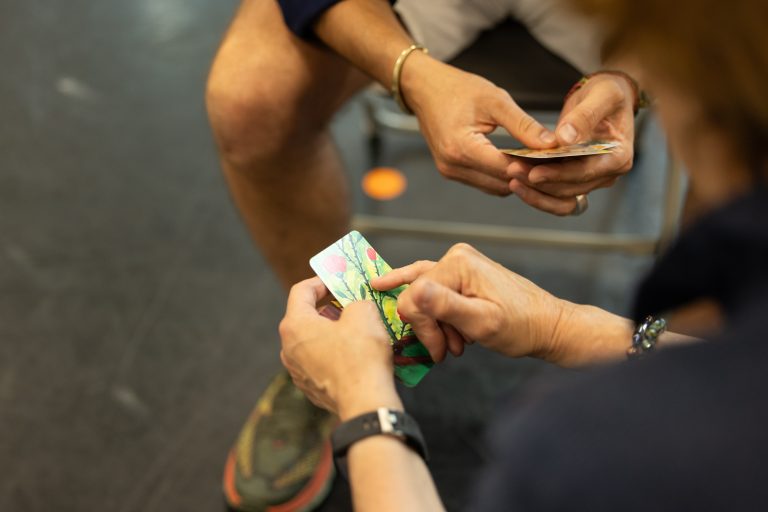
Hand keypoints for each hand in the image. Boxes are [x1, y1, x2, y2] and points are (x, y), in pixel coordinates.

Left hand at [279, 278, 401, 418]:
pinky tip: (353, 355)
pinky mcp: (309, 388)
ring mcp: (296, 371)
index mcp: (294, 325)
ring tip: (355, 330)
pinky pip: (318, 362)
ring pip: (311, 342)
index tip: (337, 280)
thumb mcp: (364, 313)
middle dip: (327, 308)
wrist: (365, 403)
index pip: (300, 291)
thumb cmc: (361, 355)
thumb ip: (355, 301)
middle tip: (349, 305)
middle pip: (304, 317)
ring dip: (330, 332)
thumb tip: (355, 308)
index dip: (320, 281)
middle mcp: (288, 348)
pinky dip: (332, 354)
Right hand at [370, 243, 570, 363]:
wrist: (547, 325)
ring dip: (436, 325)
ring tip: (456, 344)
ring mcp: (460, 264)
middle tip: (447, 349)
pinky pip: (435, 293)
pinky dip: (440, 317)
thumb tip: (414, 292)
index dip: (422, 328)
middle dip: (429, 327)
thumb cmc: (520, 327)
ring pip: (423, 296)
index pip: (413, 297)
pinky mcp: (463, 274)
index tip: (438, 350)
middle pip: (416, 295)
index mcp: (457, 264)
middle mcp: (455, 257)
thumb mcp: (482, 322)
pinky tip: (451, 333)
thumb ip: (445, 307)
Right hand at [400, 53, 556, 195]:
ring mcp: (450, 172)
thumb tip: (551, 144)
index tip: (557, 158)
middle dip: (528, 174)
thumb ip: (523, 125)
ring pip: (495, 187)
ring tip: (537, 160)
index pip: (506, 168)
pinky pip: (484, 182)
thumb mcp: (495, 100)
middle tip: (553, 161)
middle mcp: (453, 166)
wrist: (425, 89)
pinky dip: (502, 175)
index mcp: (461, 148)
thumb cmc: (458, 89)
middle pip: (502, 183)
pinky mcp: (452, 172)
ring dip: (515, 177)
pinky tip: (517, 160)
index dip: (533, 166)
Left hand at [508, 72, 636, 214]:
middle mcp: (607, 173)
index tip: (533, 173)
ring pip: (560, 195)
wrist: (605, 98)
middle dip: (541, 183)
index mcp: (618, 157)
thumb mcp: (603, 95)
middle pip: (570, 188)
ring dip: (535, 190)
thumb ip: (585, 116)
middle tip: (513, 171)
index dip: (558, 175)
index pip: (585, 173)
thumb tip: (565, 138)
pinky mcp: (576, 178)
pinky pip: (555, 191)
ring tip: (511, 176)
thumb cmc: (609, 93)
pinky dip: (536, 188)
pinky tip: (516, 179)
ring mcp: (592, 178)